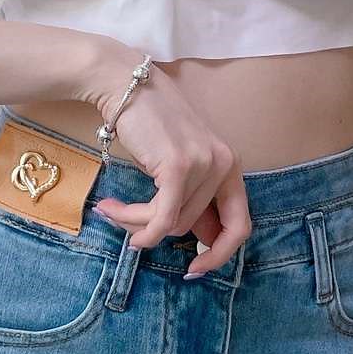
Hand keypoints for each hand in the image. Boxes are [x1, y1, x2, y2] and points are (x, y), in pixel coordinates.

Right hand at [82, 45, 251, 278]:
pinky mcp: (180, 166)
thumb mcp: (181, 160)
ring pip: (173, 223)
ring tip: (112, 209)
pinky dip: (138, 225)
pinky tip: (113, 214)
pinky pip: (161, 216)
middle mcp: (225, 165)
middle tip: (124, 221)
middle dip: (155, 230)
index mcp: (231, 165)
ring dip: (136, 222)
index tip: (194, 270)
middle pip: (193, 227)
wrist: (126, 83)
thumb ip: (193, 196)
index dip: (220, 254)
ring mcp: (205, 165)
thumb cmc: (148, 122)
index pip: (240, 225)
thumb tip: (198, 243)